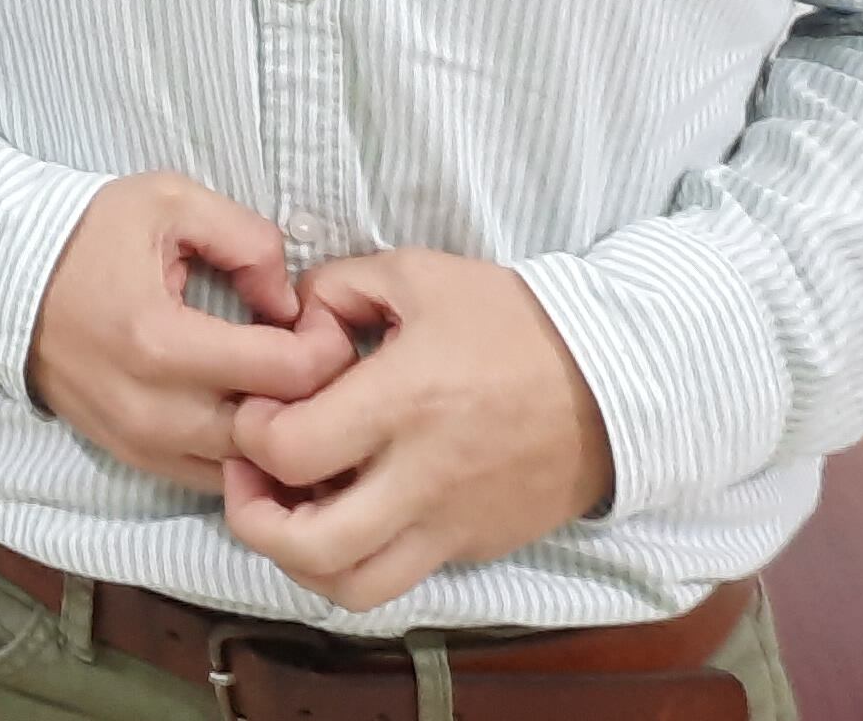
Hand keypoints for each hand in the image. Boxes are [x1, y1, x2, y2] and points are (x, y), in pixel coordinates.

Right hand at [25, 173, 358, 490]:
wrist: (6, 280)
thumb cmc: (91, 234)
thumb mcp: (170, 201)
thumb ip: (248, 239)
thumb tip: (289, 301)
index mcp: (162, 342)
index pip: (288, 374)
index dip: (326, 346)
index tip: (319, 319)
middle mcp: (155, 410)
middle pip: (278, 434)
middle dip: (315, 398)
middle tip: (313, 355)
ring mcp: (144, 444)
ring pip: (252, 470)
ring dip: (282, 434)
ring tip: (285, 384)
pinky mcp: (137, 459)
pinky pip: (217, 479)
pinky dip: (246, 456)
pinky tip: (251, 412)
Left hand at [221, 247, 613, 612]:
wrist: (613, 384)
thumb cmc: (510, 321)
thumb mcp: (416, 274)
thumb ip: (335, 289)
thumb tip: (291, 324)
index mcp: (404, 401)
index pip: (291, 450)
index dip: (251, 432)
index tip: (261, 405)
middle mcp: (422, 478)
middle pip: (310, 545)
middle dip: (254, 518)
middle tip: (250, 474)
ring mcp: (449, 524)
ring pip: (352, 588)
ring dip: (299, 559)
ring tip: (289, 510)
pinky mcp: (471, 547)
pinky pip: (397, 580)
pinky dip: (353, 562)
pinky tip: (345, 513)